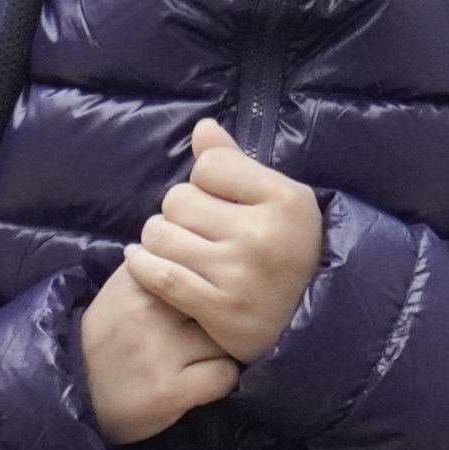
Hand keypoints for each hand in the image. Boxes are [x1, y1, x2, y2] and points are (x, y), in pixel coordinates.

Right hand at [80, 258, 240, 442]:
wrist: (78, 394)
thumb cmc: (111, 337)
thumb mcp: (124, 291)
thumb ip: (160, 266)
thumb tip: (207, 244)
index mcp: (136, 278)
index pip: (200, 263)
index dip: (212, 283)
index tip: (209, 296)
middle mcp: (146, 310)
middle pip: (218, 298)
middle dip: (222, 315)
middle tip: (212, 329)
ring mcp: (158, 351)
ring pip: (227, 336)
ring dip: (225, 348)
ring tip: (203, 355)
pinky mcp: (169, 390)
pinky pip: (226, 375)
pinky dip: (222, 379)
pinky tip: (202, 380)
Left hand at [122, 119, 326, 363]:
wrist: (306, 322)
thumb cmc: (285, 250)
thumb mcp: (277, 199)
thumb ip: (235, 162)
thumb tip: (201, 128)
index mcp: (286, 200)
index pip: (209, 165)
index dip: (207, 180)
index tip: (221, 201)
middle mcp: (264, 237)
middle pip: (178, 200)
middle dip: (181, 212)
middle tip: (200, 231)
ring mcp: (240, 276)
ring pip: (160, 234)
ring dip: (160, 239)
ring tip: (180, 248)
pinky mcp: (219, 310)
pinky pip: (157, 274)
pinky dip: (142, 265)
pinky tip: (143, 260)